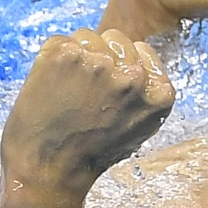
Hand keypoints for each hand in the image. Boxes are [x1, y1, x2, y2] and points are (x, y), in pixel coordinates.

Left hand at [0, 29, 174, 192]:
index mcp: (159, 93)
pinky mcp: (65, 56)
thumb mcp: (139, 126)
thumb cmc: (91, 153)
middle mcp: (134, 76)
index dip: (122, 67)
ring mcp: (99, 63)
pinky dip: (51, 59)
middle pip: (115, 38)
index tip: (107, 92)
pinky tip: (52, 85)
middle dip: (101, 57)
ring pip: (87, 37)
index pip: (142, 50)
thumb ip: (145, 93)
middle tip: (85, 94)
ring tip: (68, 90)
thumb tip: (138, 62)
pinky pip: (60, 40)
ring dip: (76, 57)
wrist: (48, 171)